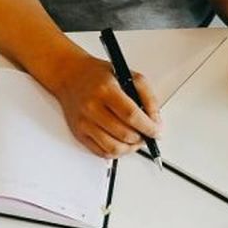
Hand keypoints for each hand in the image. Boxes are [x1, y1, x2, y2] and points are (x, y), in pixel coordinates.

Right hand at [45, 52, 162, 158]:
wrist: (70, 76)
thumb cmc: (97, 75)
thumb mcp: (128, 75)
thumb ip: (146, 96)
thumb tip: (155, 120)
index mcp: (106, 90)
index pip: (131, 116)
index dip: (148, 127)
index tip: (157, 131)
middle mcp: (92, 108)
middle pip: (124, 134)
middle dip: (142, 138)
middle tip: (148, 135)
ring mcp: (84, 123)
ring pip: (114, 148)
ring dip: (130, 148)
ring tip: (136, 140)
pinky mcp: (79, 134)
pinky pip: (101, 152)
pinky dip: (116, 152)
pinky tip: (122, 144)